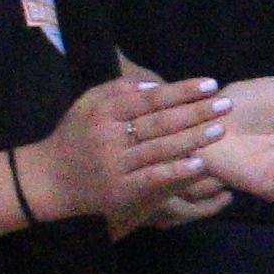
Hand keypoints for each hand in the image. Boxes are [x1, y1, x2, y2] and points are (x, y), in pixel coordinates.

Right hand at [33, 70, 230, 232]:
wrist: (46, 182)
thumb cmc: (74, 138)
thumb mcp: (87, 106)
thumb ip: (118, 90)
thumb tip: (156, 83)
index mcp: (103, 113)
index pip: (150, 98)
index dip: (182, 90)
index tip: (210, 84)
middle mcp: (109, 137)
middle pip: (160, 122)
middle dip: (196, 112)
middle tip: (226, 104)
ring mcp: (114, 165)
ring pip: (159, 148)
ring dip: (194, 138)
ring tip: (221, 129)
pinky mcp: (119, 190)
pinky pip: (152, 178)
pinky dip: (176, 171)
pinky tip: (200, 164)